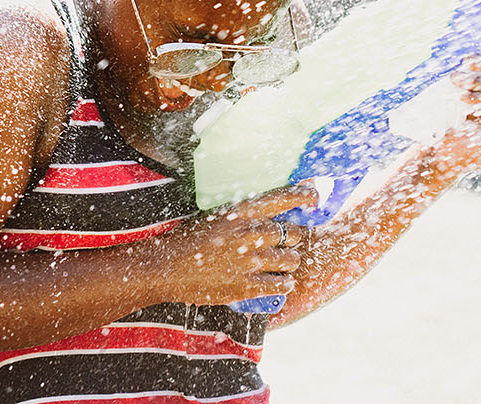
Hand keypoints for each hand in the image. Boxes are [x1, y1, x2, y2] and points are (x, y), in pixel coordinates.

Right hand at [145, 184, 315, 304]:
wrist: (166, 268)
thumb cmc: (187, 239)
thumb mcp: (214, 217)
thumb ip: (241, 217)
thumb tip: (266, 216)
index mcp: (240, 212)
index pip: (282, 198)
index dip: (303, 195)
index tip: (314, 196)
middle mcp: (249, 234)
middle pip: (292, 233)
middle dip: (293, 238)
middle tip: (287, 241)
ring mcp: (250, 261)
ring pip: (291, 259)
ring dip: (289, 261)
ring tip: (282, 263)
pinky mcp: (247, 286)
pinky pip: (282, 284)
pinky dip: (285, 282)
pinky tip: (281, 281)